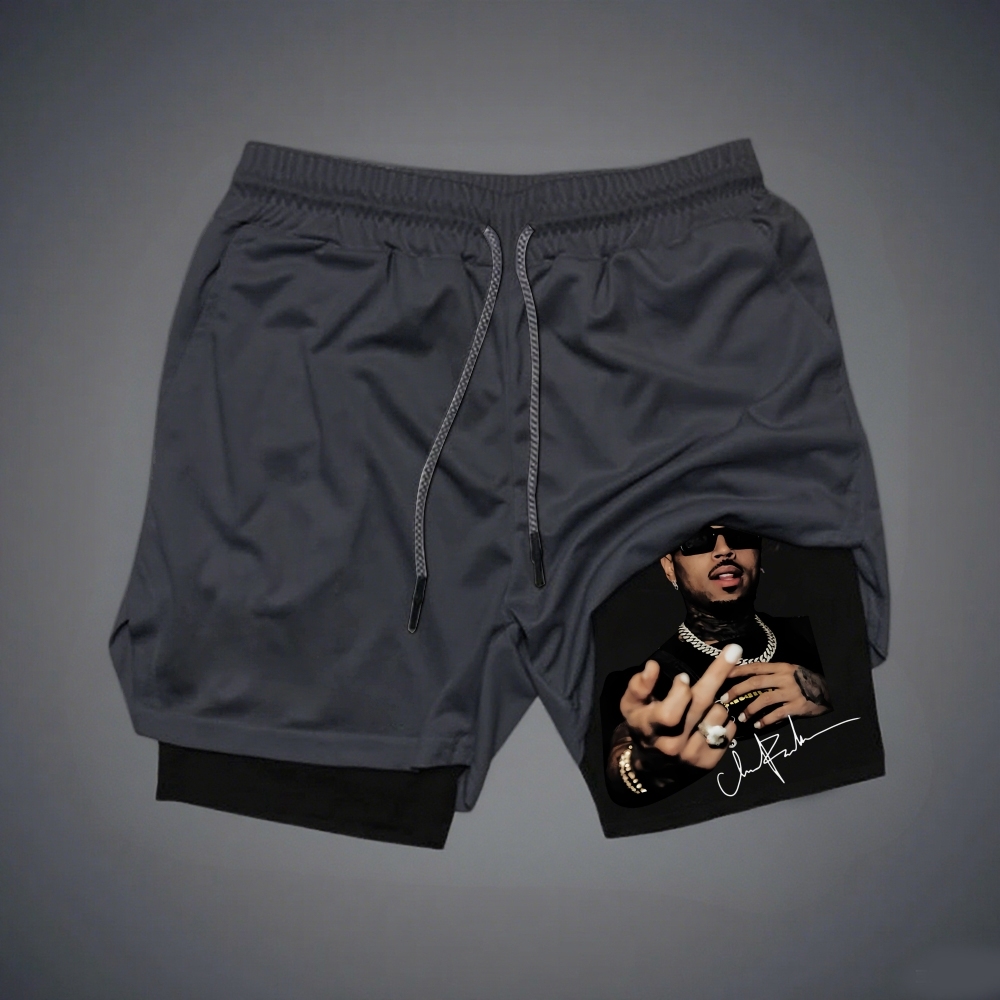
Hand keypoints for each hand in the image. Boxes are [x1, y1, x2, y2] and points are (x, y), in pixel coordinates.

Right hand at [619, 644, 741, 770]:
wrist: (654, 767)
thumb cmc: (643, 726)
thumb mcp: (631, 706)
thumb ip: (639, 686)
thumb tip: (652, 666)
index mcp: (651, 729)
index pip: (670, 713)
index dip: (679, 693)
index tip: (683, 677)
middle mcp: (674, 744)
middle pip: (701, 705)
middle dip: (718, 673)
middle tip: (734, 650)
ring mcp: (693, 755)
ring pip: (718, 714)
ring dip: (716, 701)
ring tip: (703, 704)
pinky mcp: (709, 762)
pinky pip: (729, 730)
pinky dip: (724, 719)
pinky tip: (710, 719)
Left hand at [721, 662, 830, 728]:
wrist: (829, 690)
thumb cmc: (804, 681)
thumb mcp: (788, 672)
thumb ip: (771, 675)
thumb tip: (746, 679)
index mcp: (780, 667)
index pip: (755, 667)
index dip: (738, 671)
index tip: (723, 676)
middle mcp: (784, 678)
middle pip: (755, 682)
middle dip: (737, 690)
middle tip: (724, 700)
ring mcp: (791, 692)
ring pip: (764, 699)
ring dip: (750, 709)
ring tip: (741, 717)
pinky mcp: (797, 706)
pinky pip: (777, 713)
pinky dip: (766, 720)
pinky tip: (758, 725)